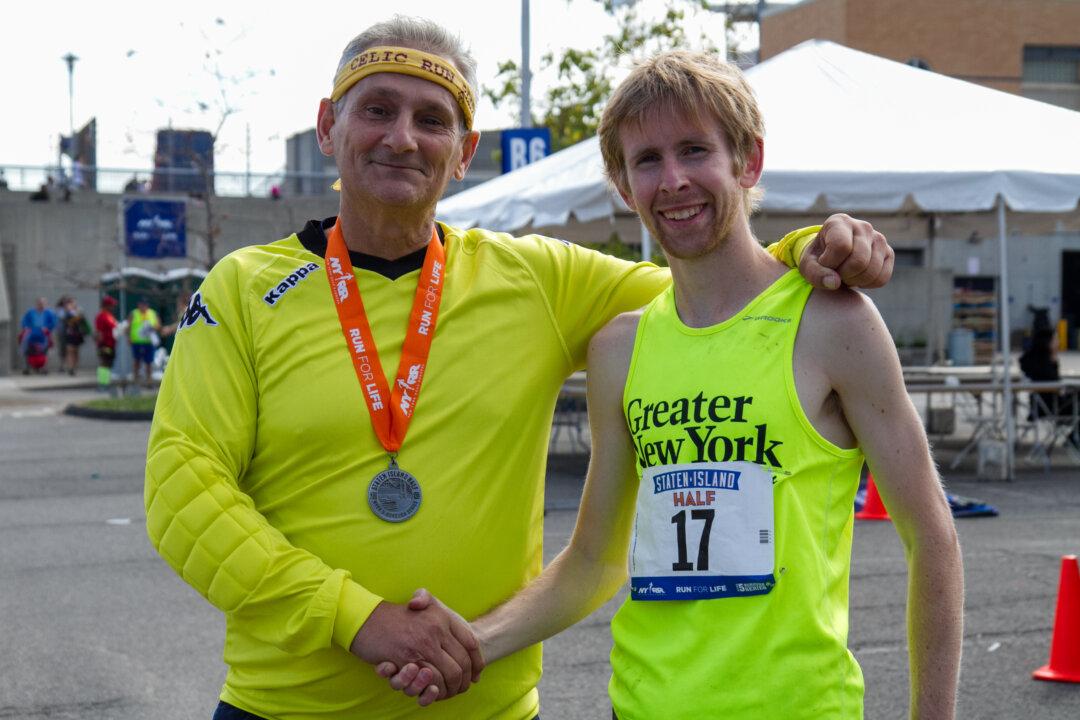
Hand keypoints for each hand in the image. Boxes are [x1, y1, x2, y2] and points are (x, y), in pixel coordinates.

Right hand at [353, 589, 482, 705]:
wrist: (366, 618)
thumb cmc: (397, 614)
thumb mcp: (424, 603)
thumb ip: (450, 618)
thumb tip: (458, 633)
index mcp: (443, 617)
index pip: (471, 643)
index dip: (477, 661)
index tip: (477, 673)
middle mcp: (436, 630)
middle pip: (462, 663)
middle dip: (465, 680)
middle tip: (463, 688)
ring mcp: (421, 646)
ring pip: (449, 675)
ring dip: (452, 688)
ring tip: (450, 693)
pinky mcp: (406, 660)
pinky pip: (429, 681)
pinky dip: (434, 690)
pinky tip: (435, 692)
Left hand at [800, 213, 893, 289]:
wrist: (832, 256)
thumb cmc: (818, 258)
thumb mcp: (808, 265)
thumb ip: (815, 274)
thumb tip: (834, 283)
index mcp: (839, 222)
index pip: (841, 246)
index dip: (830, 263)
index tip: (824, 263)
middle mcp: (863, 226)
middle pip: (858, 261)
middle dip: (843, 275)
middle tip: (834, 273)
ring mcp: (879, 239)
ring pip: (871, 271)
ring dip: (854, 281)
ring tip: (844, 275)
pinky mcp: (889, 253)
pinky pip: (882, 278)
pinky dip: (867, 284)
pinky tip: (856, 277)